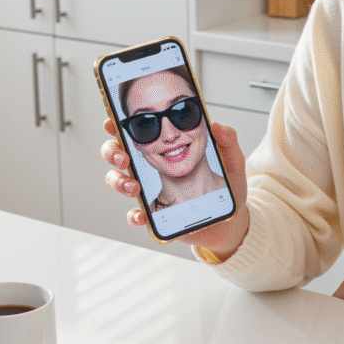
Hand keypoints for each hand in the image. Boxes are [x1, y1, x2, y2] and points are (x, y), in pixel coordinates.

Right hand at [100, 117, 251, 257]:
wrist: (230, 221)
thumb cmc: (227, 190)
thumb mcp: (232, 162)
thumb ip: (228, 142)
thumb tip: (217, 126)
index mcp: (166, 149)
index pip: (136, 132)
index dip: (117, 125)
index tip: (113, 122)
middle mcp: (152, 168)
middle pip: (117, 154)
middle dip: (112, 152)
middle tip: (123, 158)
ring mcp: (150, 191)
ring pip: (118, 181)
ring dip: (118, 181)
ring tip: (134, 187)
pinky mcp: (155, 214)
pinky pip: (136, 214)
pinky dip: (134, 214)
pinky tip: (141, 215)